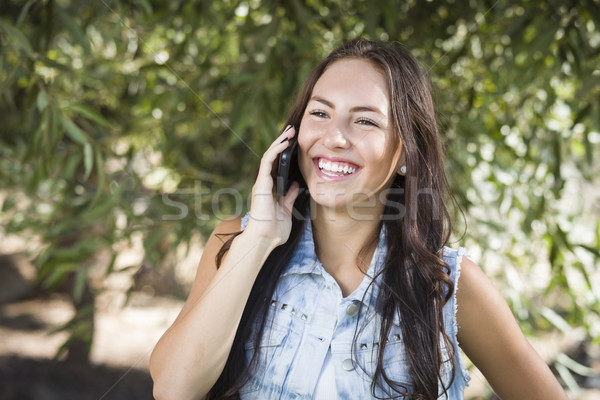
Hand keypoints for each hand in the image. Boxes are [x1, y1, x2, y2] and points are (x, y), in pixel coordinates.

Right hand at [245, 125, 299, 244]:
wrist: (264, 240)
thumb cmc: (274, 231)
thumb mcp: (287, 211)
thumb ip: (289, 197)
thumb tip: (294, 185)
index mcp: (270, 190)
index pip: (276, 166)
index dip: (284, 154)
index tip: (294, 144)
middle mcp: (264, 184)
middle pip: (272, 158)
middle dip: (282, 143)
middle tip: (293, 131)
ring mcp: (261, 182)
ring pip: (269, 156)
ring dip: (279, 142)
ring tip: (290, 131)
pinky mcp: (261, 183)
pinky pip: (267, 161)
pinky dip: (276, 150)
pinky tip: (285, 142)